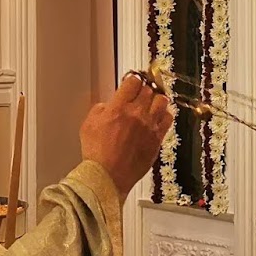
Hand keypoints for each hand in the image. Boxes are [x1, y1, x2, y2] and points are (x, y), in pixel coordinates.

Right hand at [80, 74, 173, 196]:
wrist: (107, 176)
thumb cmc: (96, 154)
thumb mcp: (88, 125)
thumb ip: (99, 109)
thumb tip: (107, 106)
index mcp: (118, 107)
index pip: (133, 81)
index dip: (133, 79)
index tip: (132, 81)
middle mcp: (136, 114)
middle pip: (148, 89)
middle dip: (143, 89)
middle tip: (140, 92)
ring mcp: (149, 126)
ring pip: (161, 101)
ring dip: (156, 99)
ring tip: (151, 103)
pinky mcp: (157, 139)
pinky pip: (168, 119)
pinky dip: (164, 114)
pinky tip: (158, 117)